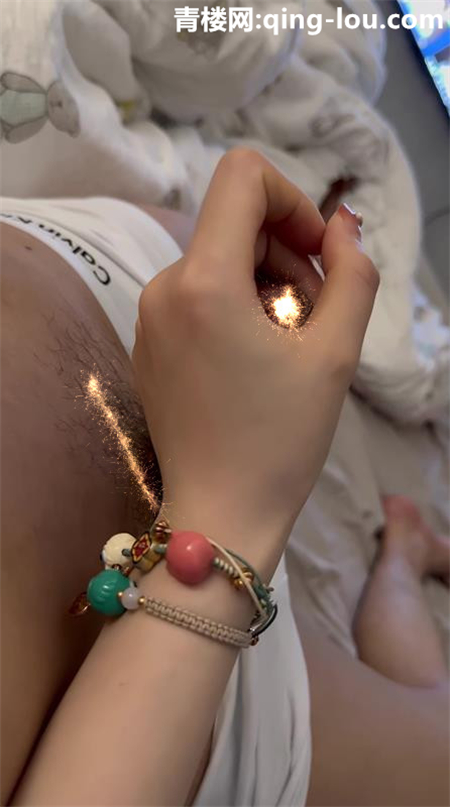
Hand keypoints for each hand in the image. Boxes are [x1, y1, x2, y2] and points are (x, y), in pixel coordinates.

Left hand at [133, 149, 378, 563]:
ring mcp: (148, 316)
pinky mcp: (147, 342)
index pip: (241, 176)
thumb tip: (343, 225)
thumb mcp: (335, 354)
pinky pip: (197, 295)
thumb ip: (352, 274)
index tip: (318, 255)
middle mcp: (162, 287)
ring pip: (219, 260)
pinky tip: (255, 360)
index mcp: (203, 281)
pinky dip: (235, 307)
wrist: (219, 513)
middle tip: (315, 317)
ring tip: (290, 344)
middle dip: (287, 253)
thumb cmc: (280, 440)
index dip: (293, 200)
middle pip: (234, 222)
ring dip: (265, 284)